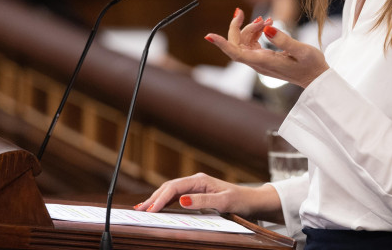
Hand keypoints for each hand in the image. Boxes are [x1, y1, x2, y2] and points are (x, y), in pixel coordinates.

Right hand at [132, 172, 281, 221]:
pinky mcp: (197, 193)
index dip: (160, 199)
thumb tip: (181, 200)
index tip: (151, 210)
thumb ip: (202, 201)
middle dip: (154, 198)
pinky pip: (177, 195)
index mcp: (200, 180)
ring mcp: (196, 187)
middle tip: (140, 210)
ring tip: (143, 208)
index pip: (174, 188)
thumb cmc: (240, 200)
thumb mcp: (223, 202)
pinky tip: (158, 206)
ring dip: (157, 199)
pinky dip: (165, 201)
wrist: (252, 201)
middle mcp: (196, 181)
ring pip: (171, 191)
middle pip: (169, 187)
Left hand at [205, 8, 328, 87]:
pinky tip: (267, 25)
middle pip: (236, 44)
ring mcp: (259, 61)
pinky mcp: (263, 58)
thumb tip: (266, 29)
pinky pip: (251, 43)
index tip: (208, 35)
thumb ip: (284, 40)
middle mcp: (258, 63)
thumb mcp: (302, 50)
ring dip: (250, 28)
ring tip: (268, 20)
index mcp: (264, 62)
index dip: (222, 43)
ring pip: (243, 42)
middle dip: (236, 27)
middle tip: (240, 11)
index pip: (236, 53)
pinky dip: (255, 32)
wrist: (315, 77)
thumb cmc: (311, 65)